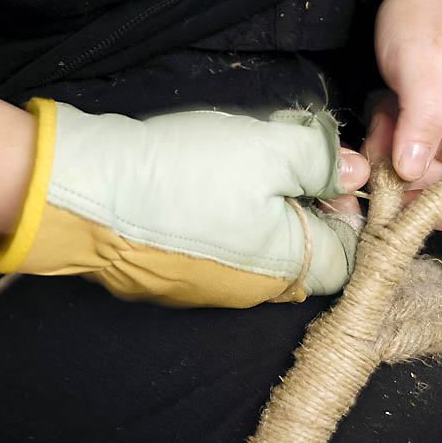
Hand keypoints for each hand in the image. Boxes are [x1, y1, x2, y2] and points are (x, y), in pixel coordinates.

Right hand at [0, 99, 369, 307]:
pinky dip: (232, 218)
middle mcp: (256, 291)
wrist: (85, 192)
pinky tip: (209, 185)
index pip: (350, 252)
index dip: (349, 208)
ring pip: (267, 246)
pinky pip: (228, 249)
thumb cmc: (182, 174)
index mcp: (288, 268)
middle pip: (308, 248)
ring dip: (268, 205)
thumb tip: (356, 173)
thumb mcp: (269, 151)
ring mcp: (215, 289)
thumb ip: (324, 162)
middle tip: (282, 159)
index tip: (329, 172)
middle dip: (306, 200)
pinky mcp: (182, 277)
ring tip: (241, 165)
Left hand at [369, 0, 441, 229]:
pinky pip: (397, 162)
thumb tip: (411, 170)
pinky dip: (382, 145)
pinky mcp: (424, 139)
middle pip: (433, 198)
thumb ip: (422, 117)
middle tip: (382, 131)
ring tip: (385, 113)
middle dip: (397, 177)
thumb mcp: (421, 63)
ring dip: (384, 157)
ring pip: (409, 182)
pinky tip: (385, 112)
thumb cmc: (429, 21)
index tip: (401, 190)